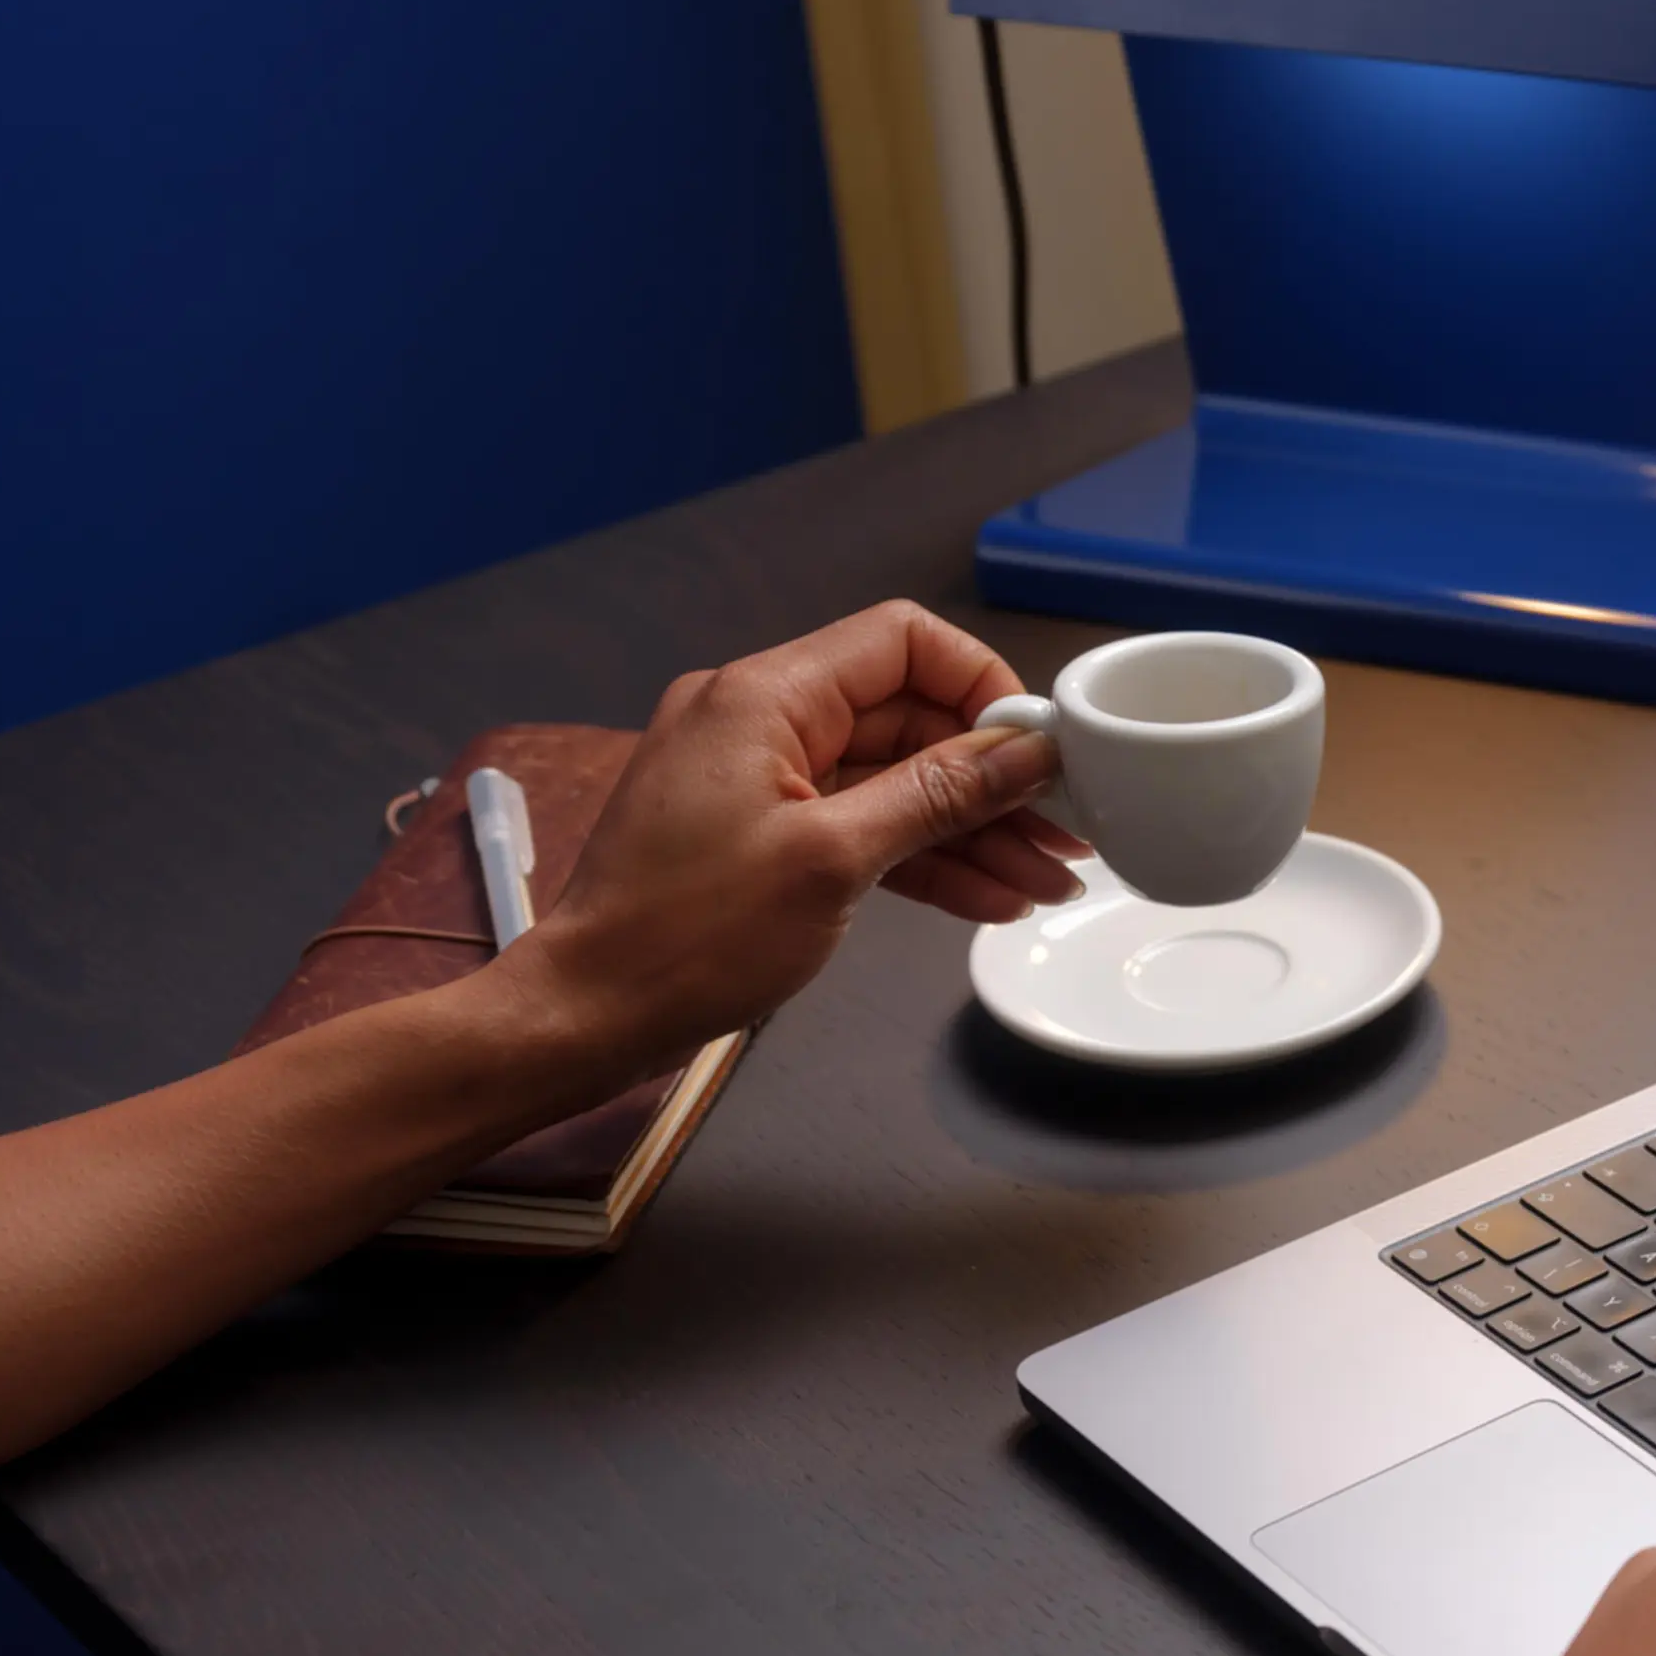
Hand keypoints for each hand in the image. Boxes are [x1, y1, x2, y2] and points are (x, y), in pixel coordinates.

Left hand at [514, 601, 1084, 1076]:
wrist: (588, 1012)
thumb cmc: (690, 935)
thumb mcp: (833, 861)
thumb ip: (937, 797)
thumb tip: (1025, 753)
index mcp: (765, 696)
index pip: (902, 643)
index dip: (981, 686)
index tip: (1037, 752)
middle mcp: (760, 717)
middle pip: (907, 718)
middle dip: (991, 779)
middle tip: (1067, 833)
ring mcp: (758, 776)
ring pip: (891, 781)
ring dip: (969, 830)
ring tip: (1048, 882)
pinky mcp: (759, 831)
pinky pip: (859, 824)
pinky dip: (920, 859)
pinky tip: (990, 898)